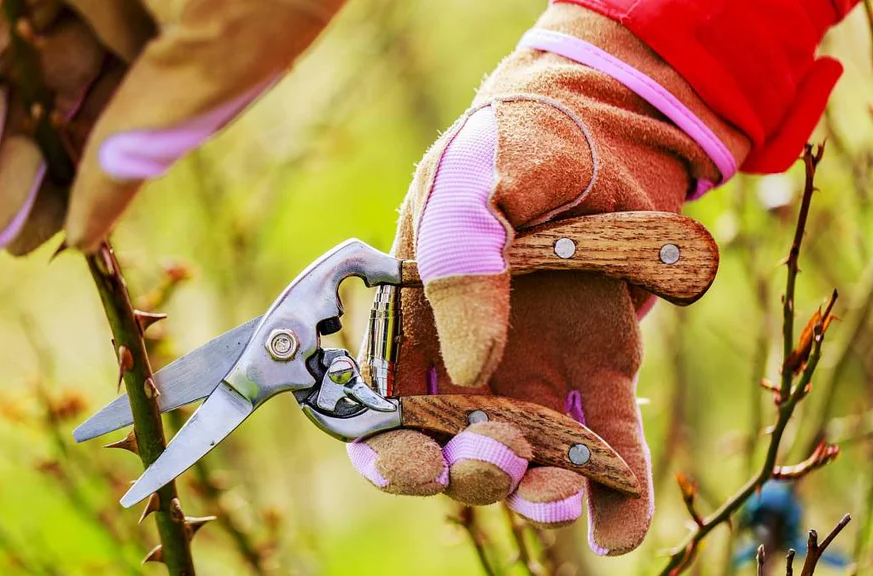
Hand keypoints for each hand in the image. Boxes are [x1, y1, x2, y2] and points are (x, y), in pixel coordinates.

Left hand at [0, 0, 343, 254]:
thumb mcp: (212, 66)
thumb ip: (146, 141)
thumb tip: (87, 233)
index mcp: (173, 51)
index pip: (109, 130)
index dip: (67, 188)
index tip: (29, 242)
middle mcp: (118, 11)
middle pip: (47, 96)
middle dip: (12, 163)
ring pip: (1, 48)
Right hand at [347, 5, 749, 554]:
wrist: (603, 128)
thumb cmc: (517, 145)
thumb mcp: (473, 179)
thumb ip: (457, 257)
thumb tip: (473, 365)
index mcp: (415, 323)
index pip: (383, 410)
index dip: (389, 451)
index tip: (414, 464)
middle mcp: (469, 362)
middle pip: (453, 449)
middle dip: (467, 474)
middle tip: (497, 458)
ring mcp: (537, 372)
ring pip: (528, 459)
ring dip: (537, 493)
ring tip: (560, 495)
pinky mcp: (603, 373)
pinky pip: (607, 445)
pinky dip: (614, 496)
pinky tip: (617, 531)